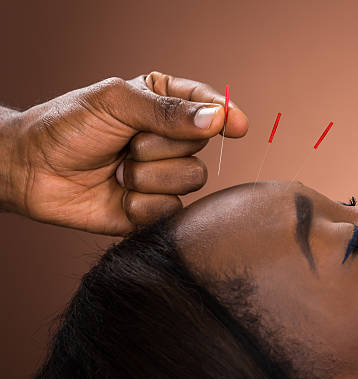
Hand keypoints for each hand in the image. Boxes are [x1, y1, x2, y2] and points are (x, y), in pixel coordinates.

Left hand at [0, 72, 247, 234]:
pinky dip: (142, 204)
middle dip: (160, 145)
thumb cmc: (68, 126)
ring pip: (191, 178)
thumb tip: (217, 120)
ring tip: (119, 171)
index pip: (208, 105)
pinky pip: (172, 208)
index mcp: (163, 104)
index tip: (237, 125)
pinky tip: (119, 196)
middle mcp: (169, 139)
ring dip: (149, 176)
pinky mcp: (155, 208)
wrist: (32, 170)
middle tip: (126, 143)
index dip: (225, 114)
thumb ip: (168, 111)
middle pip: (201, 144)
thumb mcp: (117, 104)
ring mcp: (164, 175)